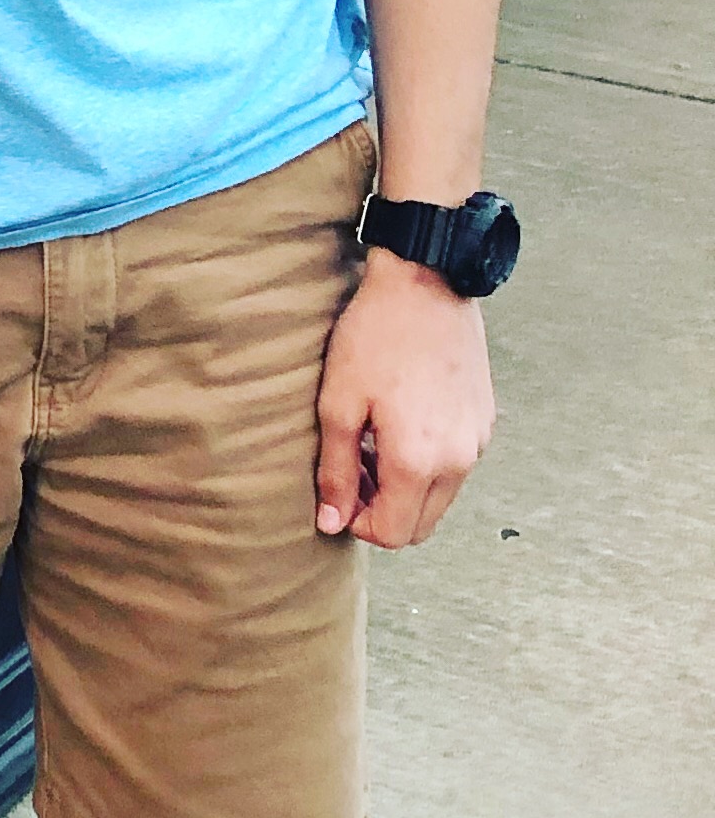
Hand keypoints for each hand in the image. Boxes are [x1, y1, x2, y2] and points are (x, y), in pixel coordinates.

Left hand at [314, 254, 494, 545]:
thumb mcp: (338, 405)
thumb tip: (331, 522)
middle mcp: (459, 461)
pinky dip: (426, 467)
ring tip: (370, 445)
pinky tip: (398, 427)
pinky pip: (455, 469)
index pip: (392, 533)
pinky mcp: (485, 423)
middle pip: (420, 526)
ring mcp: (478, 442)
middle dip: (381, 512)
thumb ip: (336, 471)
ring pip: (439, 500)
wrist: (426, 284)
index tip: (337, 491)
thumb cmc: (374, 339)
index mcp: (420, 462)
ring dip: (403, 491)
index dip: (356, 523)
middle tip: (350, 471)